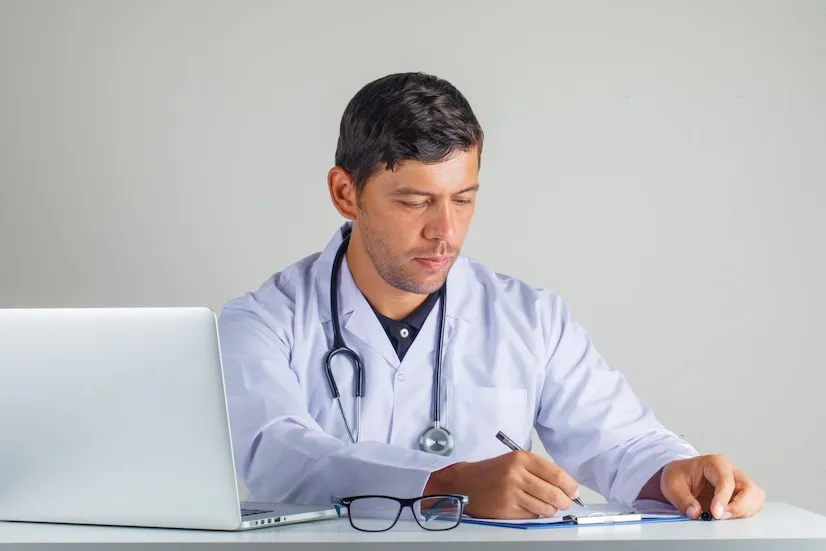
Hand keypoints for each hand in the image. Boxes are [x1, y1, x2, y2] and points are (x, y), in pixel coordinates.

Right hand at [423, 451, 579, 518]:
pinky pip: (532, 515)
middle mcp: (516, 474)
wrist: (466, 482)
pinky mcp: (506, 509)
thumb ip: (539, 470)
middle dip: (564, 501)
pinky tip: (530, 508)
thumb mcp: (515, 461)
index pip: (555, 474)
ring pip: (545, 507)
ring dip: (550, 509)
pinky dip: (536, 514)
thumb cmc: (492, 472)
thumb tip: (566, 486)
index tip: (574, 491)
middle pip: (553, 493)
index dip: (569, 485)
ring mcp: (511, 493)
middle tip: (565, 502)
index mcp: (521, 458)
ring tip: (547, 506)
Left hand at [660, 455, 764, 519]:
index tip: (715, 514)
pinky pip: (754, 504)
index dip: (722, 499)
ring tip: (723, 516)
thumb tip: (695, 513)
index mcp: (714, 463)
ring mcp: (739, 482)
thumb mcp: (671, 485)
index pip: (726, 481)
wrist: (680, 476)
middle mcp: (731, 471)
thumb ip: (682, 500)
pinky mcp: (742, 494)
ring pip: (755, 497)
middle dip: (738, 507)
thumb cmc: (679, 476)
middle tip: (720, 517)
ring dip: (744, 511)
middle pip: (749, 488)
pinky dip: (745, 513)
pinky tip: (729, 515)